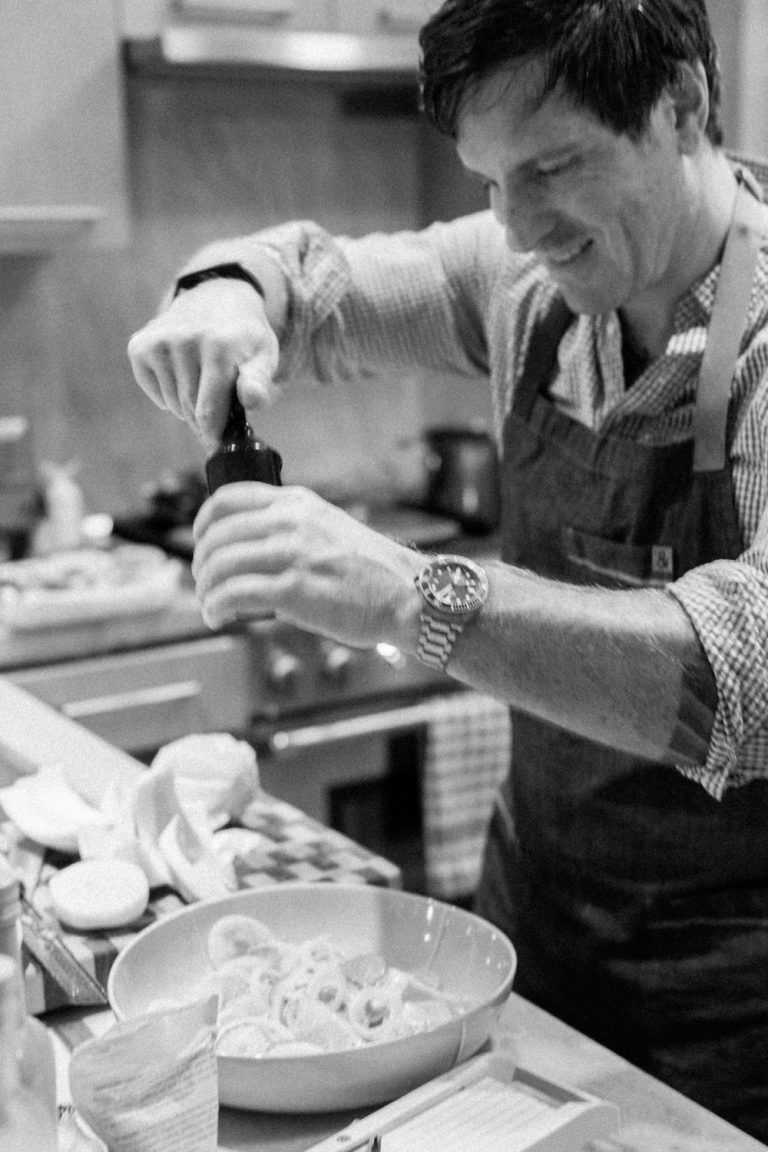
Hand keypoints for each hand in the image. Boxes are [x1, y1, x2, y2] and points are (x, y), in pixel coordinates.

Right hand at [126, 280, 279, 450]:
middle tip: (218, 410)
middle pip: (190, 409)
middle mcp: (185, 340)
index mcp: (219, 346)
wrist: (215, 297)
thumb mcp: (263, 356)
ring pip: (172, 403)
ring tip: (202, 383)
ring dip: (187, 406)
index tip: (220, 442)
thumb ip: (259, 382)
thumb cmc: (243, 338)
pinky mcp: (140, 345)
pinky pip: (154, 392)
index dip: (215, 434)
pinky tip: (182, 373)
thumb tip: (252, 400)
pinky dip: (167, 394)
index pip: (209, 411)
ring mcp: (159, 341)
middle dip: (205, 419)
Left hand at [191, 483, 419, 646]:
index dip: (203, 523)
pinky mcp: (293, 590)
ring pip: (219, 566)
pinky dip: (215, 607)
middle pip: (216, 535)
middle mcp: (289, 522)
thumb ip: (292, 529)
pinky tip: (217, 617)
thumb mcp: (328, 528)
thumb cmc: (372, 571)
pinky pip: (233, 595)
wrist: (407, 594)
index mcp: (296, 503)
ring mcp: (290, 554)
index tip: (200, 543)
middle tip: (203, 583)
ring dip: (205, 589)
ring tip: (209, 605)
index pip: (227, 499)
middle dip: (201, 563)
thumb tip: (251, 550)